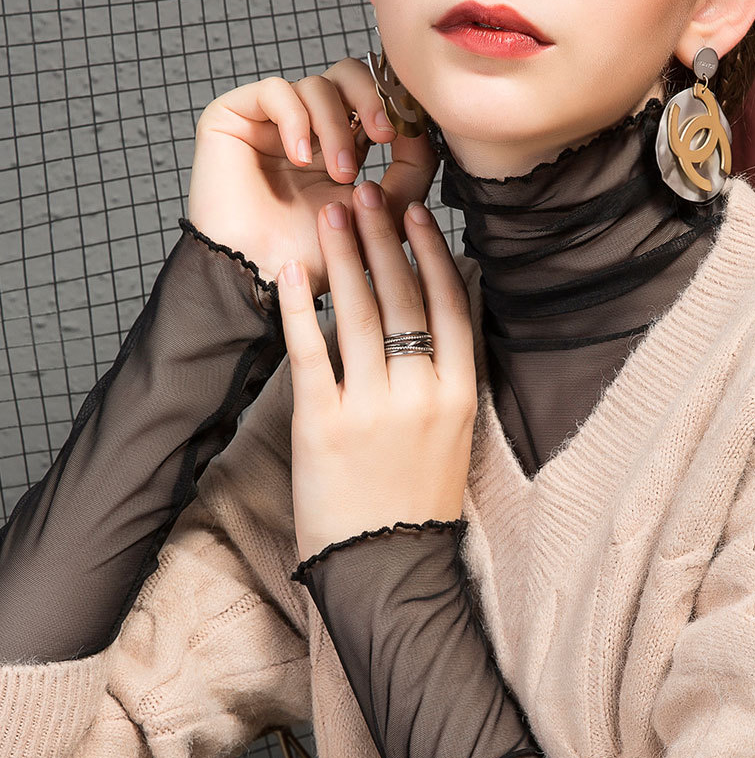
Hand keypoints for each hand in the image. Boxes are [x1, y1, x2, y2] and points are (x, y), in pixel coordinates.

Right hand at [187, 59, 438, 295]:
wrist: (260, 278)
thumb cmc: (311, 258)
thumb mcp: (378, 216)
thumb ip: (408, 175)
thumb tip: (421, 129)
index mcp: (337, 148)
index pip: (371, 101)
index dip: (394, 106)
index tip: (411, 132)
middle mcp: (306, 129)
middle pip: (348, 75)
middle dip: (373, 100)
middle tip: (384, 136)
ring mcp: (270, 122)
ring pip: (317, 84)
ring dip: (336, 128)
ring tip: (339, 175)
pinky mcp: (235, 116)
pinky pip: (276, 91)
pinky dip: (296, 120)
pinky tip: (300, 158)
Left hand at [275, 180, 477, 563]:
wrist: (386, 564)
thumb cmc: (417, 504)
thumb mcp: (452, 440)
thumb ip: (446, 381)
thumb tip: (431, 321)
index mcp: (459, 397)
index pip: (450, 307)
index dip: (431, 254)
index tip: (416, 215)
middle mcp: (420, 395)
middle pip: (402, 298)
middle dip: (382, 238)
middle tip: (365, 193)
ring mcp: (371, 409)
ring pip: (359, 314)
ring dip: (345, 256)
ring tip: (333, 215)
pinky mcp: (323, 425)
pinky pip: (311, 351)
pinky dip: (299, 306)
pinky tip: (292, 271)